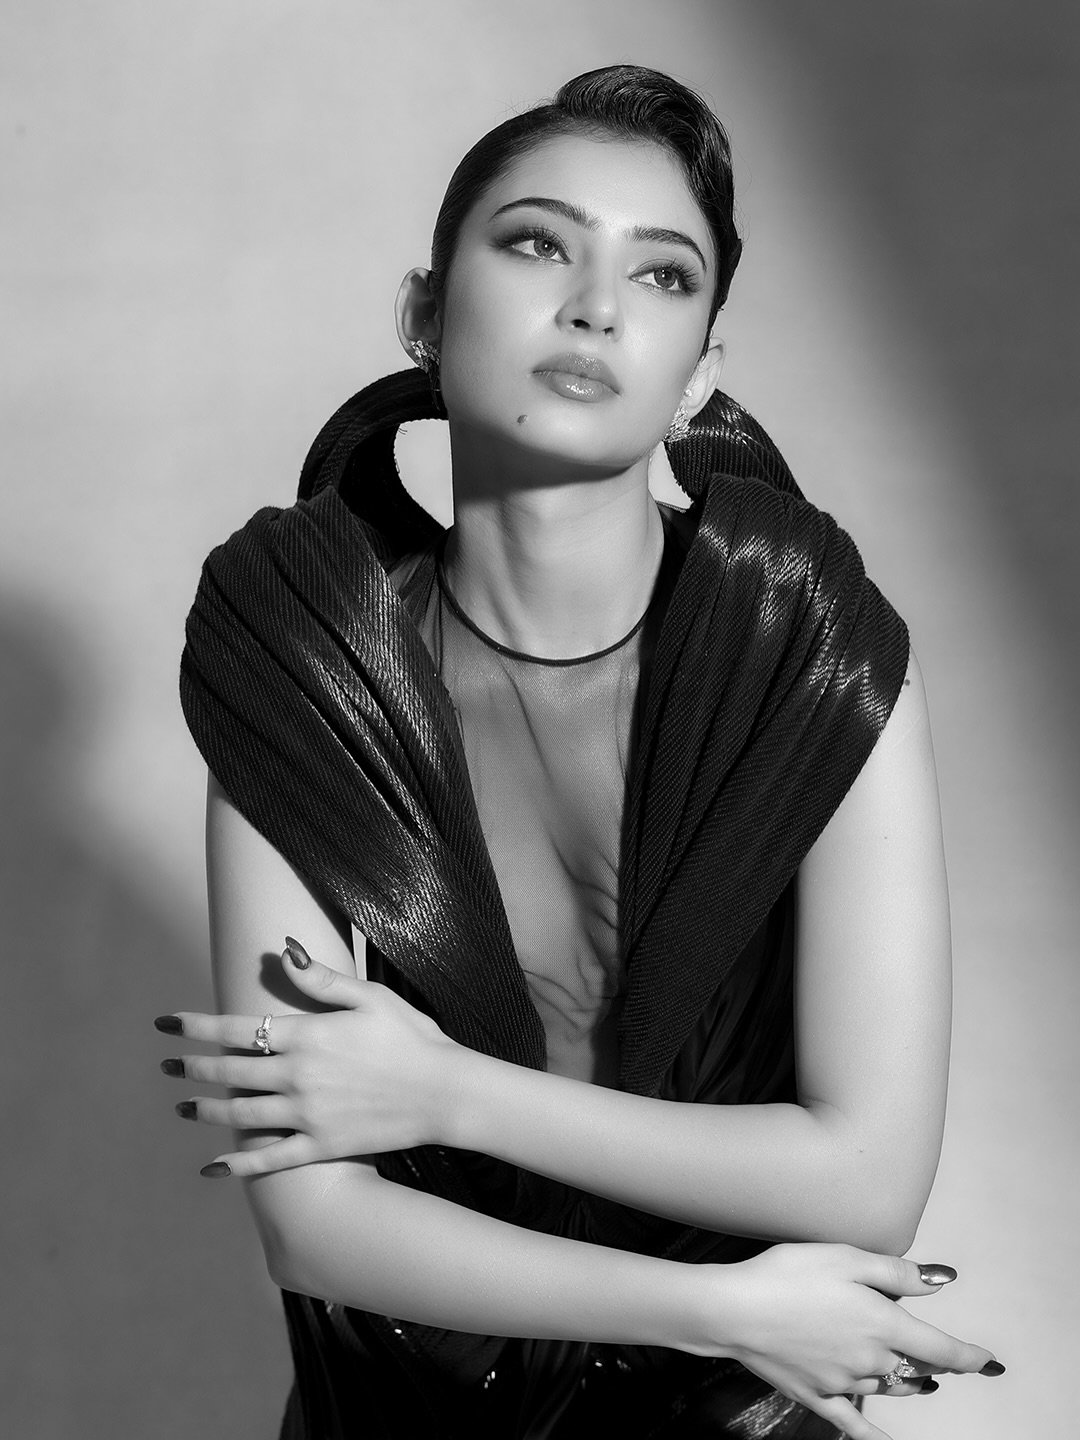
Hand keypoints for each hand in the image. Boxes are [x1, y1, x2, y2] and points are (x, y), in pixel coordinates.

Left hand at [156, 940, 464, 1175]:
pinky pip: (270, 1159)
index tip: (166, 1025)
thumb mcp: (370, 996)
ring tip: (183, 1107)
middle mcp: (298, 1076)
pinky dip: (238, 1165)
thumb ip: (322, 979)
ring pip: (241, 1114)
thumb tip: (285, 952)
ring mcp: (307, 1115)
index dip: (196, 1026)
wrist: (444, 1092)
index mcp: (307, 1035)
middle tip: (166, 1067)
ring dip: (206, 1110)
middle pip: (230, 1072)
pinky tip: (213, 1167)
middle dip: (192, 1068)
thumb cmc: (411, 1037)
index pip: (236, 1028)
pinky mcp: (321, 1146)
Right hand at [696, 1244, 1000, 1439]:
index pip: (940, 1348)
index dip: (969, 1357)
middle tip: (942, 1357)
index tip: (989, 1363)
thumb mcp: (845, 1256)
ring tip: (916, 1379)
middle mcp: (870, 1361)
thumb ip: (895, 1272)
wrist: (734, 1310)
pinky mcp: (817, 1396)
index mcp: (882, 1324)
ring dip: (907, 1383)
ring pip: (888, 1389)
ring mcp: (844, 1383)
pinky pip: (854, 1423)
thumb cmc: (787, 1274)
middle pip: (916, 1370)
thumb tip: (938, 1283)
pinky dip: (874, 1436)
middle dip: (932, 1364)